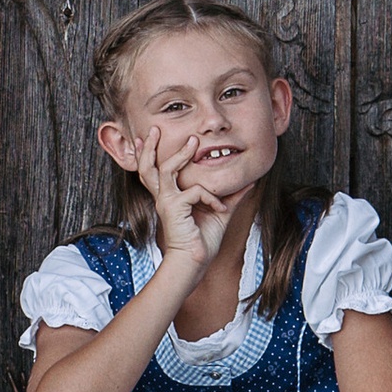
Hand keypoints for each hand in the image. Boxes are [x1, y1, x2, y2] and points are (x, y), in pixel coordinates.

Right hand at [137, 123, 235, 275]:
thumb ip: (232, 196)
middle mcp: (163, 198)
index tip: (142, 137)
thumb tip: (249, 183)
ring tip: (194, 142)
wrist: (193, 262)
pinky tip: (220, 207)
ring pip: (167, 169)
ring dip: (180, 154)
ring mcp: (166, 201)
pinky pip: (196, 191)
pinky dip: (212, 197)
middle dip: (150, 146)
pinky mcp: (174, 207)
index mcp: (169, 198)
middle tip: (155, 129)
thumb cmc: (203, 240)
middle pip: (148, 167)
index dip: (146, 155)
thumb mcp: (220, 212)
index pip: (152, 172)